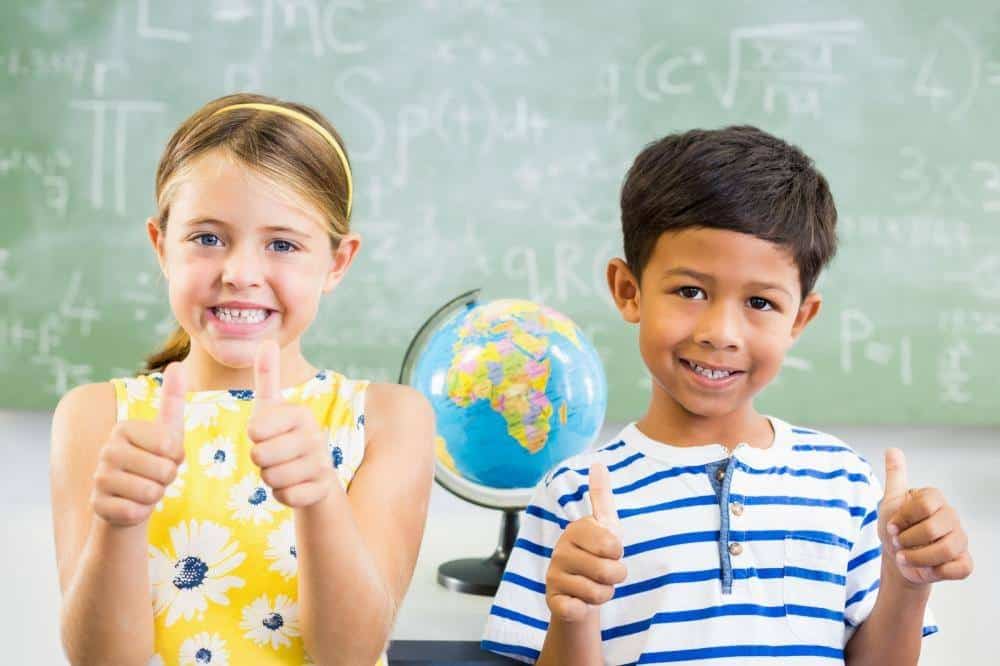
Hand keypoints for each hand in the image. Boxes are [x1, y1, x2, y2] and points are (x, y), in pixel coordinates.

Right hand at [91, 363, 185, 526]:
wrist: (127, 499)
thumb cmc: (153, 462)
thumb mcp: (168, 432)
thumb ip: (172, 400)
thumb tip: (176, 364)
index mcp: (125, 428)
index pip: (172, 447)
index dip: (177, 458)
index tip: (164, 457)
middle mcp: (107, 450)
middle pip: (164, 471)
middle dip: (168, 479)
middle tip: (154, 476)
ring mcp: (98, 478)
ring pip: (151, 493)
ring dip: (155, 496)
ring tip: (143, 489)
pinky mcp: (97, 506)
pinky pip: (136, 512)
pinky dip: (141, 513)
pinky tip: (131, 505)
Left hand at [248, 340, 334, 507]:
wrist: (316, 478)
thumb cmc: (285, 440)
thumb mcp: (272, 410)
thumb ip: (267, 377)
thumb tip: (268, 339)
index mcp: (300, 413)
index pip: (256, 429)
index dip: (255, 437)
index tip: (266, 434)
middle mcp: (315, 435)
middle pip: (261, 455)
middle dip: (260, 462)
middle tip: (273, 457)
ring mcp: (322, 462)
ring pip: (272, 478)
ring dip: (271, 479)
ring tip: (285, 471)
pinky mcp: (324, 487)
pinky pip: (287, 496)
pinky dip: (284, 495)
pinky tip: (295, 487)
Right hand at [545, 463, 627, 622]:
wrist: (580, 591)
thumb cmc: (596, 555)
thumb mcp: (605, 524)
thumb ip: (601, 496)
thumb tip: (598, 464)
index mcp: (575, 530)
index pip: (612, 546)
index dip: (618, 554)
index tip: (609, 552)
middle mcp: (560, 551)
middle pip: (608, 572)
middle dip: (615, 577)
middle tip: (604, 573)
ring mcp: (554, 576)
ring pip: (597, 593)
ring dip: (603, 594)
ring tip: (593, 585)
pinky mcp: (553, 601)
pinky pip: (577, 609)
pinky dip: (584, 610)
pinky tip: (579, 602)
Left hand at [878, 448, 972, 586]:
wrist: (898, 559)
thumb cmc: (895, 528)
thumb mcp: (890, 502)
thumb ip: (896, 477)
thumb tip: (892, 449)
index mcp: (934, 499)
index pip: (924, 504)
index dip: (904, 518)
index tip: (892, 526)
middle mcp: (951, 517)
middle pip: (933, 528)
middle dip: (908, 540)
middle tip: (898, 543)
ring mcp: (960, 539)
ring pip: (946, 550)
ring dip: (918, 557)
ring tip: (904, 557)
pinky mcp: (963, 561)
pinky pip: (958, 568)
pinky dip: (935, 571)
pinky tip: (924, 568)